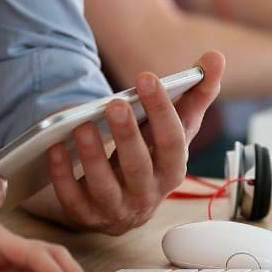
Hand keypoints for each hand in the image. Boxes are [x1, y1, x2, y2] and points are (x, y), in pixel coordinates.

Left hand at [31, 51, 224, 234]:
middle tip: (114, 103)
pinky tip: (55, 149)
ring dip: (93, 158)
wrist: (129, 201)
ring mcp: (116, 207)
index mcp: (173, 170)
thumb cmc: (155, 154)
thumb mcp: (177, 127)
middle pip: (139, 166)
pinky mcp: (87, 214)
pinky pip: (73, 200)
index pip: (173, 141)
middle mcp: (147, 193)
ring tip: (82, 127)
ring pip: (105, 188)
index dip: (161, 110)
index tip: (147, 78)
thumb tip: (216, 57)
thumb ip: (197, 93)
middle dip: (127, 135)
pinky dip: (64, 176)